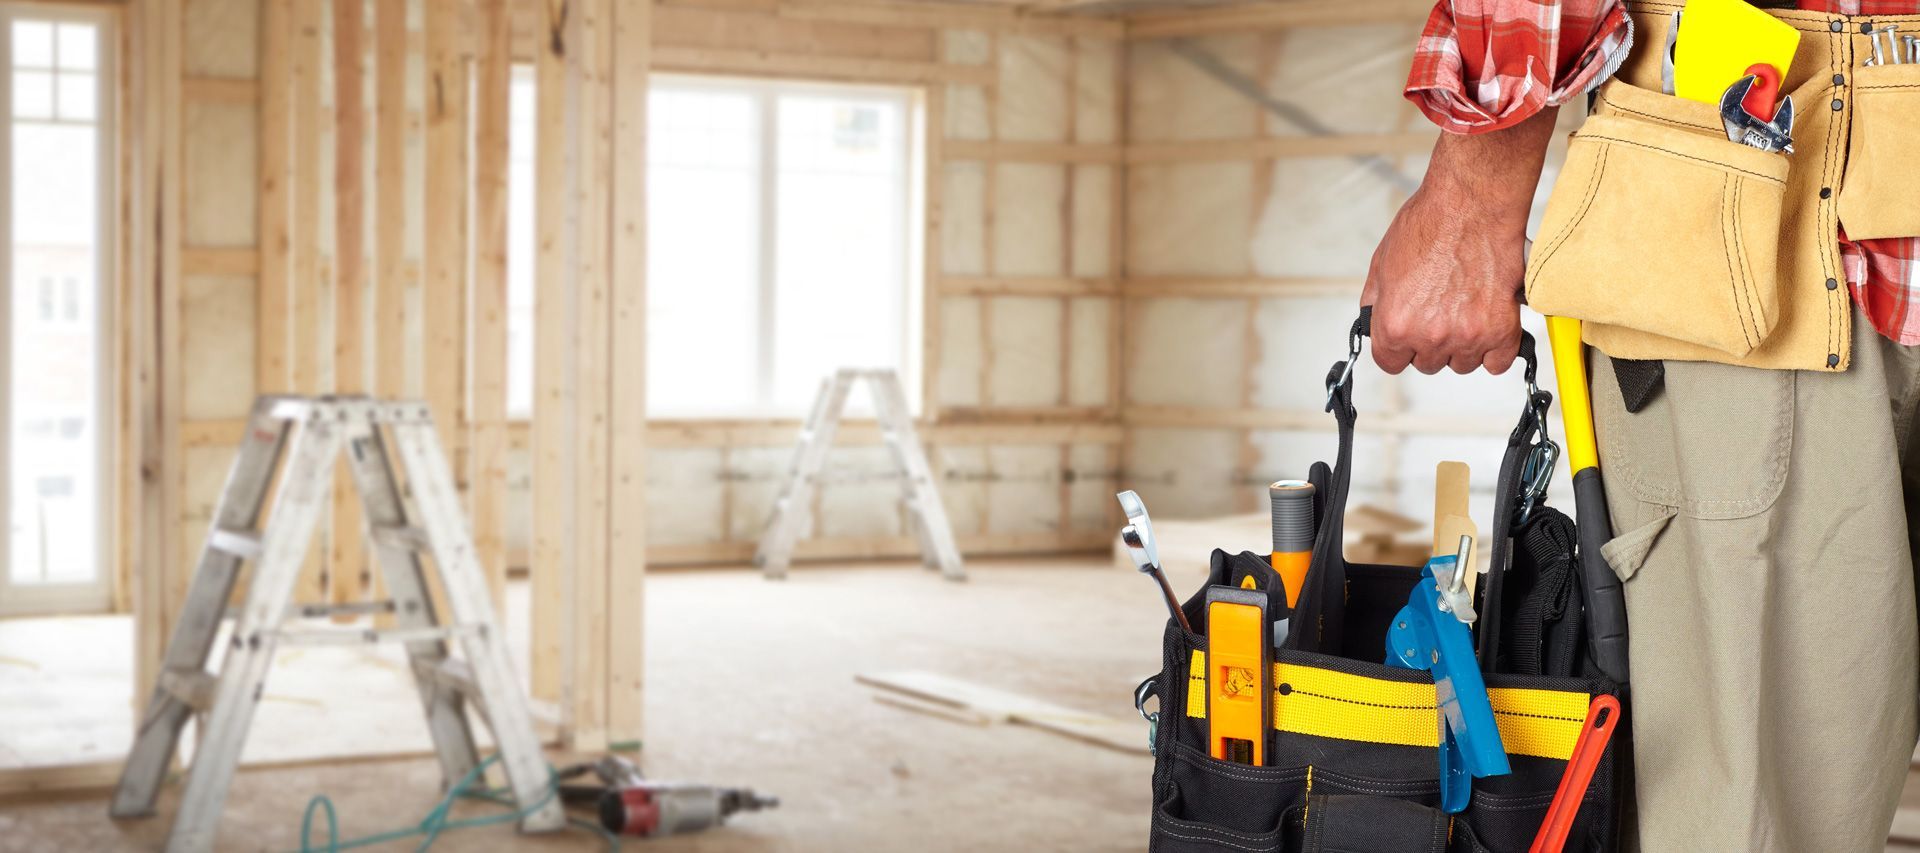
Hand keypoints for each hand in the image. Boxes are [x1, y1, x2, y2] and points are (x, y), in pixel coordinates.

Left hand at [1362, 108, 1558, 375]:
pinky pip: (1497, 362)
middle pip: (1427, 363)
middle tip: (1440, 311)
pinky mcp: (1502, 329)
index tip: (1407, 339)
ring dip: (1463, 345)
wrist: (1473, 203)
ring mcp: (1468, 336)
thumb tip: (1373, 323)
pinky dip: (1494, 349)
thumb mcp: (1381, 263)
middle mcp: (1430, 336)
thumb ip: (1375, 302)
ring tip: (1465, 310)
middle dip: (1430, 342)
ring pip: (1462, 364)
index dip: (1398, 349)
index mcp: (1395, 324)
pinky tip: (1488, 325)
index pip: (1391, 363)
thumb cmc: (1430, 224)